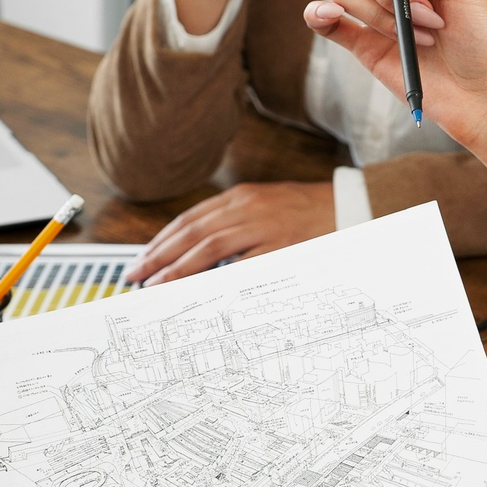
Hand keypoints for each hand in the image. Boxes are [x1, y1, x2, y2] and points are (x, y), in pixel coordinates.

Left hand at [127, 183, 334, 284]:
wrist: (350, 205)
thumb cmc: (309, 210)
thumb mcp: (266, 206)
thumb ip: (235, 222)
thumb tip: (200, 248)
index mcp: (241, 197)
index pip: (190, 219)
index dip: (162, 240)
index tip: (144, 259)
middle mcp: (247, 208)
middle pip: (192, 232)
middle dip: (159, 255)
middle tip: (137, 275)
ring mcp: (264, 226)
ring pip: (209, 246)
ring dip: (178, 267)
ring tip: (157, 285)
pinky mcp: (281, 245)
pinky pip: (243, 264)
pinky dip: (218, 277)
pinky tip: (200, 290)